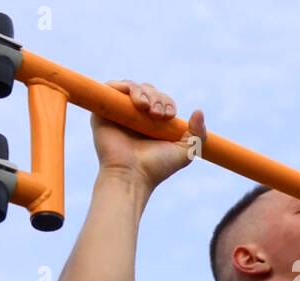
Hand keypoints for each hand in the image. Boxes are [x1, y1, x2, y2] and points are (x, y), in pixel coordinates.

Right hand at [91, 80, 206, 189]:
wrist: (132, 175)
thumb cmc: (157, 167)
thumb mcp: (186, 151)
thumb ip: (198, 133)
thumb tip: (199, 111)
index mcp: (151, 123)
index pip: (160, 100)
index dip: (167, 102)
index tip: (170, 115)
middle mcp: (134, 117)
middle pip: (147, 90)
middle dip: (157, 97)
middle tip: (158, 115)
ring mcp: (117, 114)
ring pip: (131, 87)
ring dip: (142, 92)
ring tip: (146, 108)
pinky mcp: (101, 113)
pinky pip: (109, 88)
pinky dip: (123, 87)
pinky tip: (135, 102)